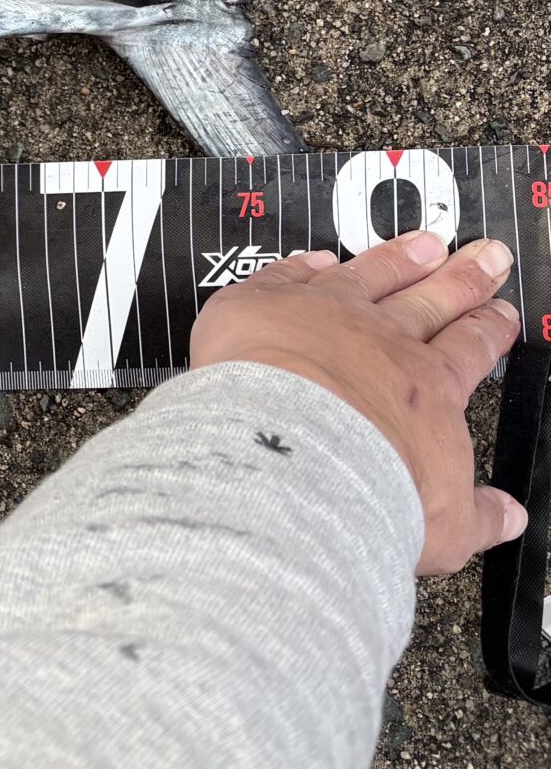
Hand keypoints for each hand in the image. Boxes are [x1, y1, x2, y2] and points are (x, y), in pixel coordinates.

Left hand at [190, 230, 525, 576]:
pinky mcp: (261, 308)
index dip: (488, 327)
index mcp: (427, 389)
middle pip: (430, 300)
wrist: (287, 460)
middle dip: (462, 278)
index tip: (500, 312)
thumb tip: (506, 518)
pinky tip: (316, 256)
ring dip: (398, 258)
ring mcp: (321, 315)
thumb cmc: (362, 494)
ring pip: (368, 276)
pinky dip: (303, 264)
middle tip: (485, 254)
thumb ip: (479, 516)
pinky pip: (288, 275)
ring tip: (423, 242)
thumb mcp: (444, 525)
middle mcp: (380, 342)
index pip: (468, 348)